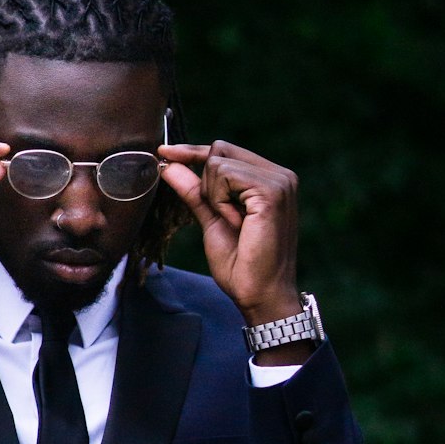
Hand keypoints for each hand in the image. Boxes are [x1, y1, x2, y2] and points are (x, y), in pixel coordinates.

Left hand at [158, 139, 302, 328]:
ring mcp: (279, 181)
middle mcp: (280, 175)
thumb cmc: (241, 265)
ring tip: (234, 224)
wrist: (259, 294)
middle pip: (220, 149)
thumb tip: (168, 164)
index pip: (225, 150)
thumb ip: (194, 191)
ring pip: (218, 161)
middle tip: (220, 216)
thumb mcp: (211, 220)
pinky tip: (237, 223)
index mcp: (270, 180)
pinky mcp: (272, 191)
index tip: (164, 151)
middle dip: (205, 182)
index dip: (192, 151)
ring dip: (213, 196)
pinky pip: (224, 175)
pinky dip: (219, 201)